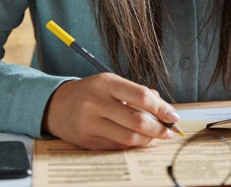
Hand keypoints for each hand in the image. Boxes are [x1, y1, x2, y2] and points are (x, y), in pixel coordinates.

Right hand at [42, 73, 179, 149]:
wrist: (56, 105)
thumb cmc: (91, 92)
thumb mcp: (111, 83)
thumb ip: (137, 92)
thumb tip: (163, 108)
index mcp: (106, 83)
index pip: (141, 96)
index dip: (161, 108)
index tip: (173, 116)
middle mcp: (96, 103)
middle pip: (136, 120)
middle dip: (158, 128)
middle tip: (169, 131)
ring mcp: (90, 123)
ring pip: (128, 137)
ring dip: (148, 139)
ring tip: (157, 137)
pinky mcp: (87, 141)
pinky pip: (117, 146)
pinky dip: (133, 145)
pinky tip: (140, 141)